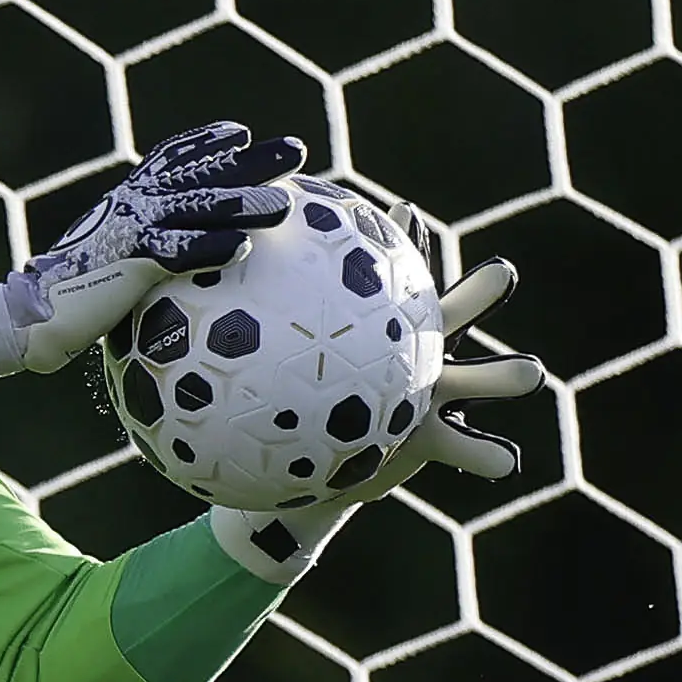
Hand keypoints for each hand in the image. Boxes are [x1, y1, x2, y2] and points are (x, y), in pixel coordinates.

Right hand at [11, 121, 299, 373]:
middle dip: (249, 160)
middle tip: (295, 150)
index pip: (169, 159)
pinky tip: (242, 247)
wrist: (26, 317)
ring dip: (242, 203)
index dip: (205, 143)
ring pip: (196, 208)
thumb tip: (174, 272)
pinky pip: (177, 251)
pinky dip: (209, 247)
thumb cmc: (70, 301)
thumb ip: (142, 258)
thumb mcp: (109, 268)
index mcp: (126, 201)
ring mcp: (129, 229)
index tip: (239, 133)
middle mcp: (130, 204)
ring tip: (284, 204)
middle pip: (199, 173)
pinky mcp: (127, 261)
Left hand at [210, 203, 545, 583]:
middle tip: (505, 269)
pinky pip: (464, 448)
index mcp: (363, 327)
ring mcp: (423, 392)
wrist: (289, 472)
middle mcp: (402, 350)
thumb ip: (204, 334)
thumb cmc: (265, 411)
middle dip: (476, 287)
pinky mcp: (430, 438)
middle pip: (443, 307)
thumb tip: (147, 292)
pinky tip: (516, 465)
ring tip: (534, 368)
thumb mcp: (235, 372)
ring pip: (474, 375)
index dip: (390, 240)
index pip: (376, 272)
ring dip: (503, 371)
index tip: (404, 208)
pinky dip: (487, 455)